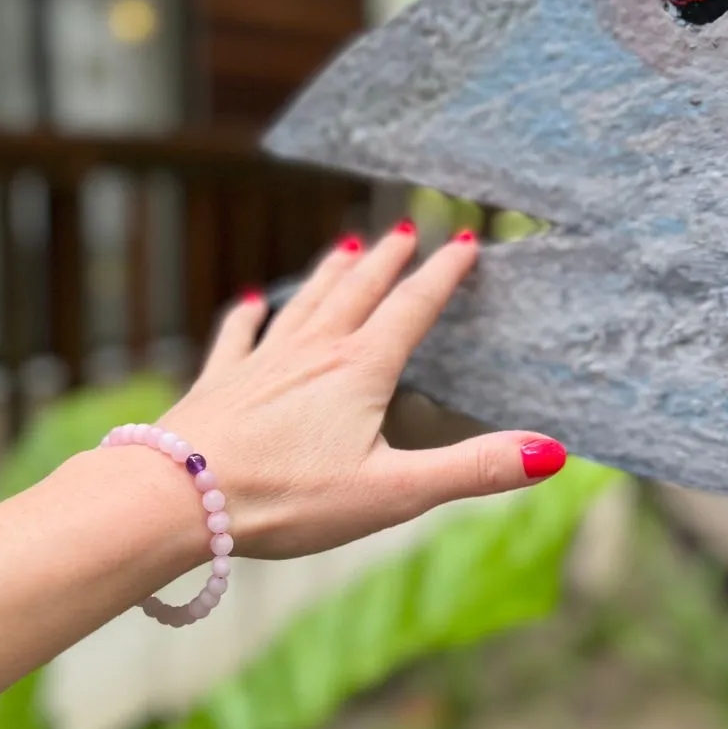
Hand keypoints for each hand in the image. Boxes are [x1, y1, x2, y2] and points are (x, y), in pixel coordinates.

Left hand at [156, 222, 566, 560]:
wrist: (178, 498)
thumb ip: (471, 470)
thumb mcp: (392, 493)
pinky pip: (237, 338)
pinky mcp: (219, 385)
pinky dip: (247, 316)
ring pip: (304, 304)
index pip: (412, 310)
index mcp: (359, 372)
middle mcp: (311, 353)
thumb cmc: (286, 499)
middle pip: (358, 293)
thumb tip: (550, 452)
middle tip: (404, 229)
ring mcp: (260, 364)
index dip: (443, 275)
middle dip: (386, 261)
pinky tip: (250, 300)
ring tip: (346, 247)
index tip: (465, 241)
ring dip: (329, 274)